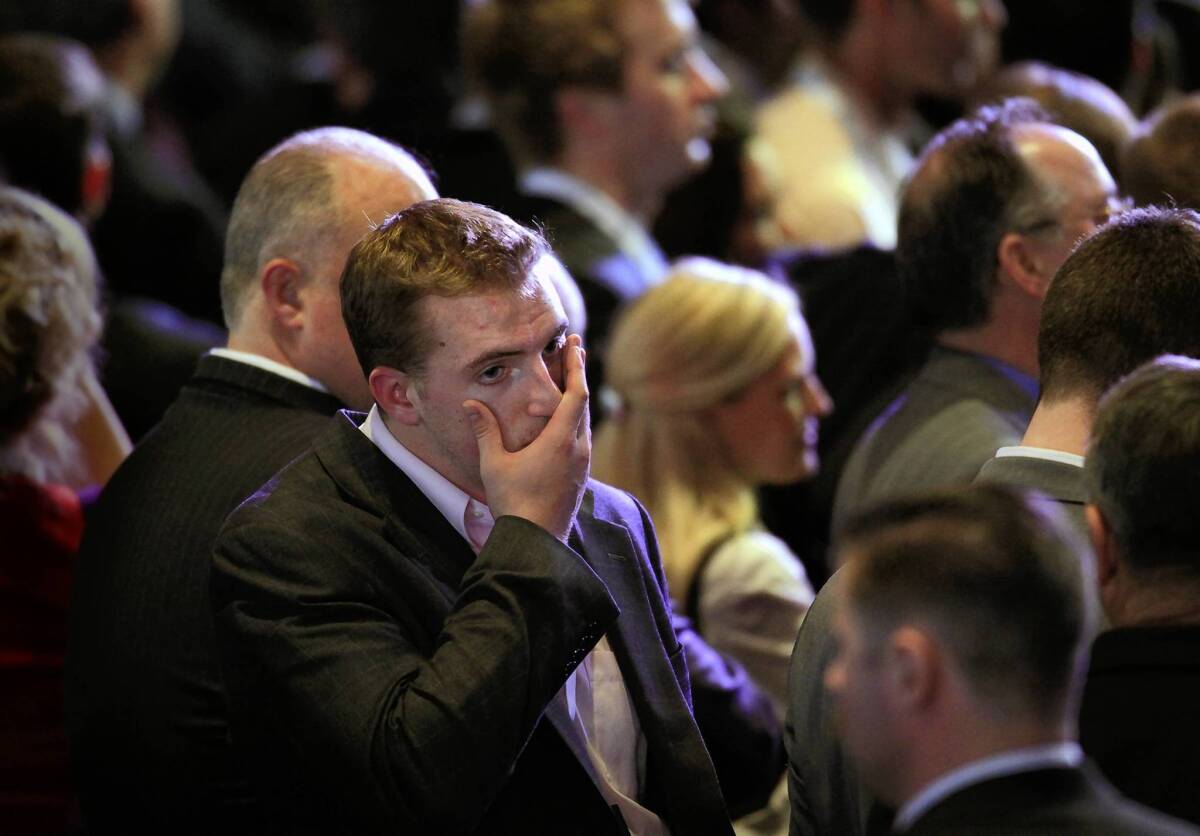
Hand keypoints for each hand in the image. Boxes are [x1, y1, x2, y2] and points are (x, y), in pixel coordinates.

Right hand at [463, 335, 589, 541]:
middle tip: (576, 352)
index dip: (577, 368)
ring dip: (579, 401)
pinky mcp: (580, 479)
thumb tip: (470, 405)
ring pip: (585, 424)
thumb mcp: (494, 464)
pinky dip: (577, 422)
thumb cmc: (513, 501)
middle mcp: (578, 450)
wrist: (536, 542)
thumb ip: (485, 432)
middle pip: (584, 405)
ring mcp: (582, 466)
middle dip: (579, 376)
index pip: (576, 395)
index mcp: (561, 441)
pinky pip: (583, 441)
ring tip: (571, 382)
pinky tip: (567, 424)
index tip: (576, 345)